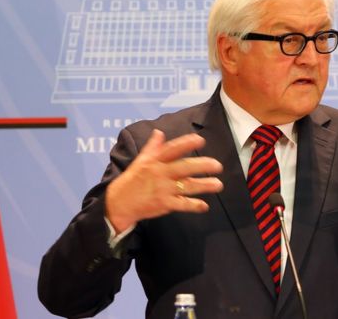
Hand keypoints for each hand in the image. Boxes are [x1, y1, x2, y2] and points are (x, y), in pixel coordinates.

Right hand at [105, 129, 223, 232]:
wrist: (120, 203)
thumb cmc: (132, 180)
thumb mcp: (140, 161)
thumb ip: (152, 147)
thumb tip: (159, 132)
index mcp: (155, 161)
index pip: (172, 149)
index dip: (187, 144)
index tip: (201, 140)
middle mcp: (160, 173)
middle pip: (184, 167)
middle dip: (202, 166)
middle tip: (218, 165)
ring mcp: (162, 189)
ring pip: (187, 186)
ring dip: (204, 185)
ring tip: (218, 184)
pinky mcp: (164, 204)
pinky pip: (182, 204)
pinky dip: (194, 205)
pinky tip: (204, 206)